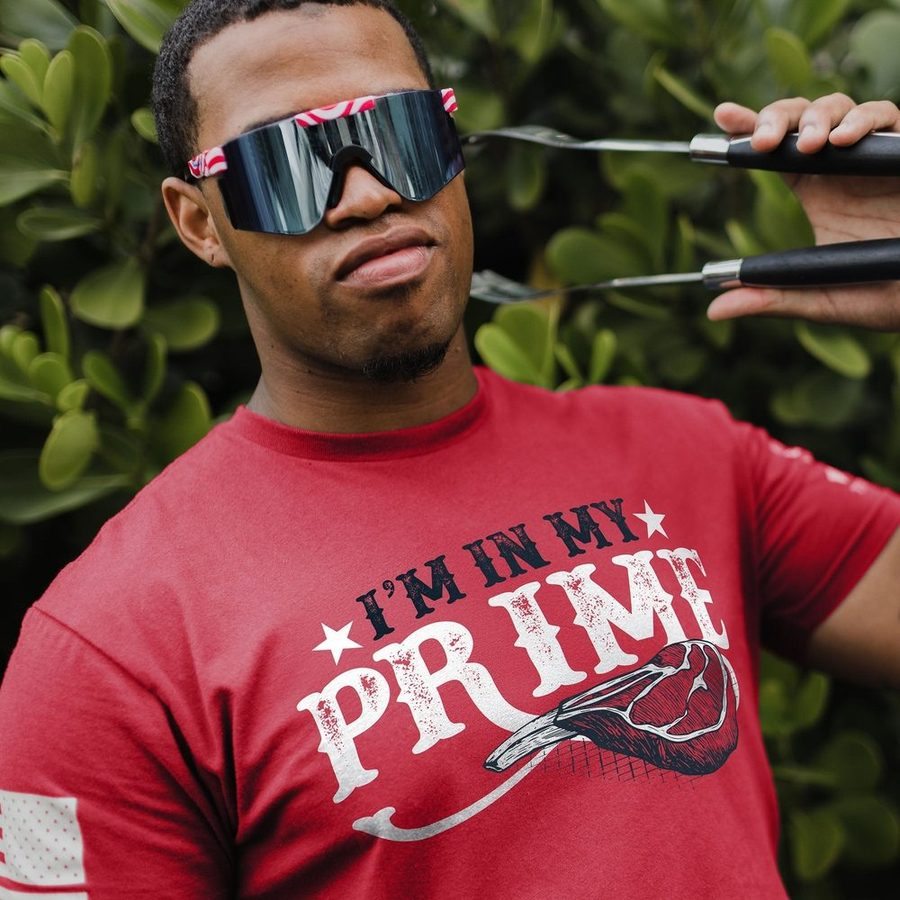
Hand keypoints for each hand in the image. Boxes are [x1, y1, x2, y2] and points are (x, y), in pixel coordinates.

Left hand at [707, 94, 899, 330]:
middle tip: (763, 142)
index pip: (774, 150)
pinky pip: (888, 121)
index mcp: (815, 188)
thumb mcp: (819, 300)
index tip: (723, 116)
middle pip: (802, 118)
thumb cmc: (876, 295)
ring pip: (843, 109)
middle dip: (779, 118)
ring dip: (819, 118)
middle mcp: (841, 165)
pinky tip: (842, 141)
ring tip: (808, 143)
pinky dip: (865, 122)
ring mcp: (875, 154)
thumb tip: (715, 310)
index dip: (748, 128)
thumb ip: (771, 298)